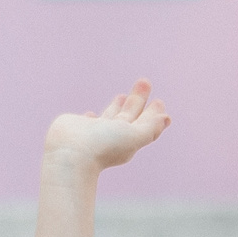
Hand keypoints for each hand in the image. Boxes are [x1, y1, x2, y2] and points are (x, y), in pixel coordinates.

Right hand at [42, 79, 171, 174]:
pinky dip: (92, 117)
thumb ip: (150, 127)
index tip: (159, 101)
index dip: (153, 113)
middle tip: (145, 82)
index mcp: (129, 139)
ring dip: (117, 106)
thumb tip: (167, 118)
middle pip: (130, 114)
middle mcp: (113, 136)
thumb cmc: (104, 145)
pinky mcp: (79, 127)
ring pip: (110, 115)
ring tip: (122, 95)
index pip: (145, 124)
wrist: (70, 154)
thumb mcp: (134, 136)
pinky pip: (89, 121)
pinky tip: (91, 115)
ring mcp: (96, 132)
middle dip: (138, 99)